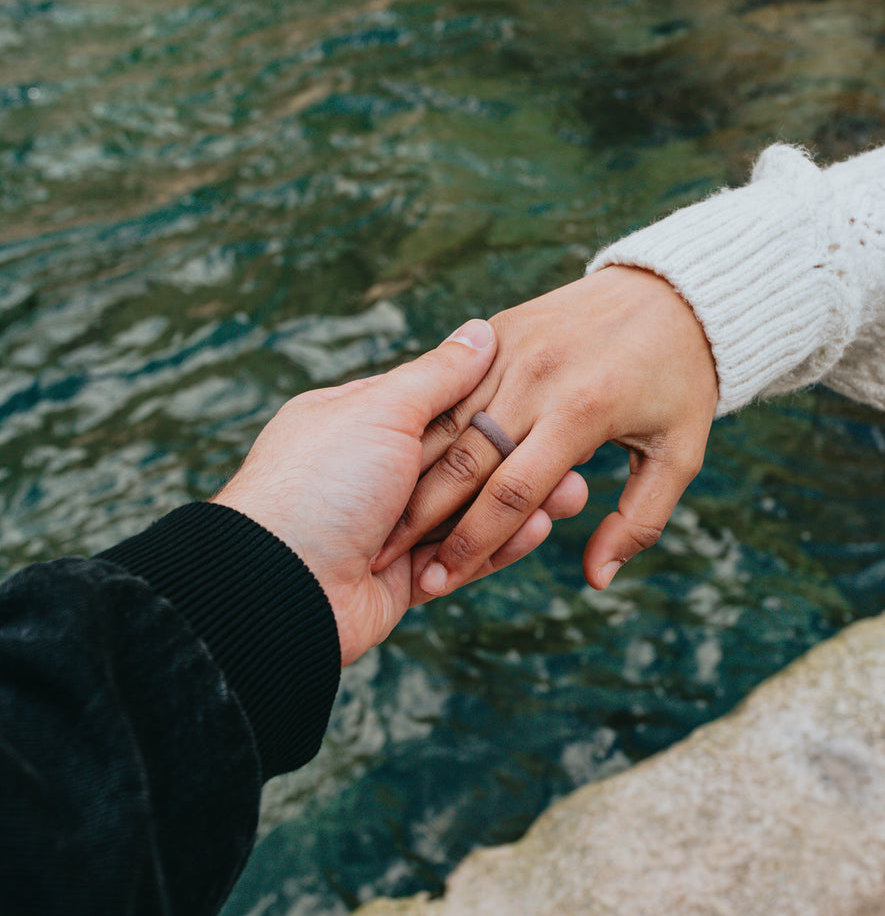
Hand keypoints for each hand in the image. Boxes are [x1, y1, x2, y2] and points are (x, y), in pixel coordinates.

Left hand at [212, 320, 587, 664]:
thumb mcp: (381, 410)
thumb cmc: (319, 483)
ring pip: (467, 514)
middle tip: (576, 454)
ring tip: (573, 492)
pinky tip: (540, 526)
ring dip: (519, 505)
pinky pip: (459, 560)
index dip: (491, 404)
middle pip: (461, 463)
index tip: (544, 397)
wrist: (278, 585)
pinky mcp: (398, 581)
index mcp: (355, 422)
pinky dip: (498, 546)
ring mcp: (384, 531)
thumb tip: (480, 330)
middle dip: (517, 460)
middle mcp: (370, 474)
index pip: (437, 407)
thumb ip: (439, 376)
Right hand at [375, 267, 718, 595]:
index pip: (513, 493)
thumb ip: (639, 521)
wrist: (675, 290)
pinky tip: (392, 466)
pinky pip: (451, 385)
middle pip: (465, 460)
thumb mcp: (679, 456)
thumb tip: (595, 579)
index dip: (471, 545)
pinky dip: (421, 426)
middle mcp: (539, 376)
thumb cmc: (680, 383)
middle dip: (422, 519)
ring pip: (445, 421)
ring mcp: (514, 347)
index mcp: (582, 411)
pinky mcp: (500, 329)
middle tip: (384, 563)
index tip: (438, 582)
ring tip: (377, 522)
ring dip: (407, 475)